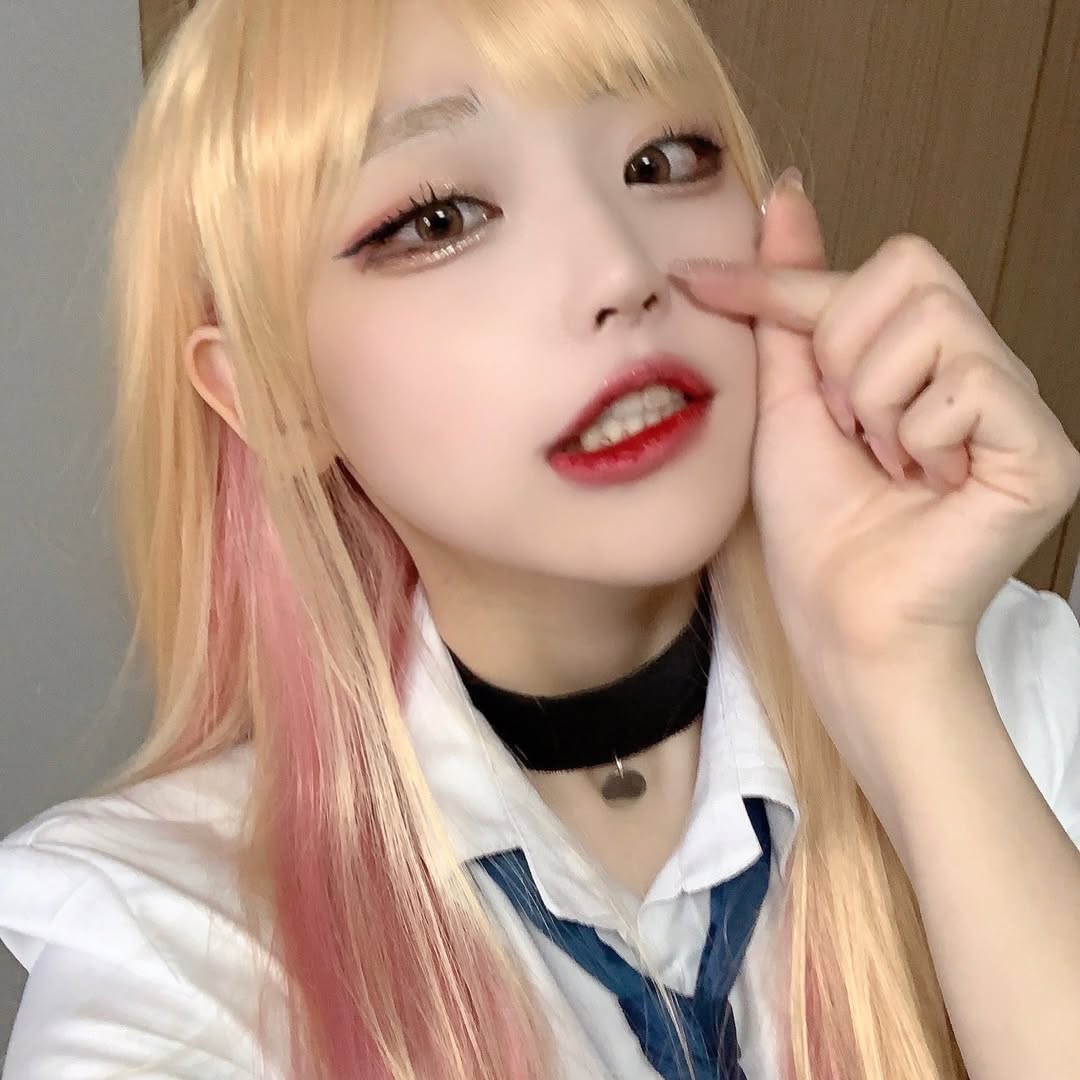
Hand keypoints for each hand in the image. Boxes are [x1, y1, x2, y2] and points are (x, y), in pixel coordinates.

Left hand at [669, 172, 1079, 680]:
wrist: (839, 616)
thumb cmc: (816, 525)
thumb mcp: (785, 397)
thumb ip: (789, 302)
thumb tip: (786, 196)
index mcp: (923, 357)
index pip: (871, 270)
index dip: (783, 279)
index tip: (701, 280)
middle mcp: (979, 368)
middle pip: (911, 272)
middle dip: (843, 355)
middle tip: (846, 428)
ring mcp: (1017, 408)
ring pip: (935, 323)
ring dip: (874, 402)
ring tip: (883, 463)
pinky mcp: (1043, 451)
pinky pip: (970, 383)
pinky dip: (918, 436)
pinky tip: (922, 484)